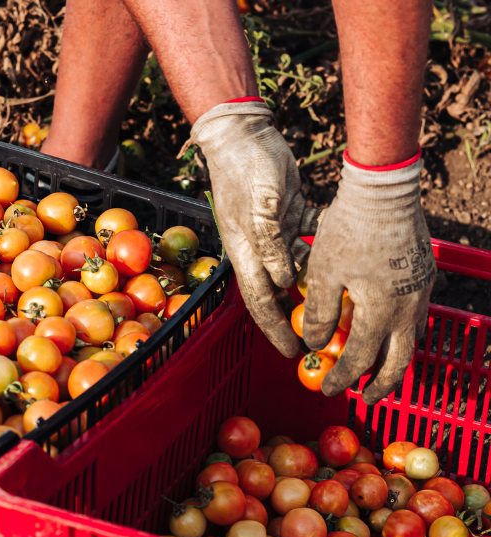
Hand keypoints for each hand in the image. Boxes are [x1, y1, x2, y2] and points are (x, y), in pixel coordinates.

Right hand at [191, 101, 318, 356]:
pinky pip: (308, 241)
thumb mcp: (260, 208)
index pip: (261, 302)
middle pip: (279, 294)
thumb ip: (271, 246)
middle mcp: (259, 250)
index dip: (276, 330)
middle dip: (296, 318)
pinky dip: (323, 252)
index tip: (293, 352)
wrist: (241, 134)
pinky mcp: (287, 216)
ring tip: (340, 307)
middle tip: (321, 339)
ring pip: (296, 271)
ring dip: (315, 288)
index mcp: (247, 254)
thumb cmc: (246, 170)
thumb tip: (284, 282)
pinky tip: (344, 258)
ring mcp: (273, 234)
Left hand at [302, 154, 435, 404]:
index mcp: (380, 312)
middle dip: (381, 384)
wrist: (384, 188)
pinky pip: (415, 316)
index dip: (342, 377)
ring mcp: (420, 291)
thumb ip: (318, 313)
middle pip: (399, 360)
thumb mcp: (323, 274)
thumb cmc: (348, 230)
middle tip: (365, 398)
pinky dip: (400, 334)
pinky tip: (387, 331)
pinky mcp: (424, 275)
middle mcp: (407, 308)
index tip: (328, 389)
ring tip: (377, 370)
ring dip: (393, 359)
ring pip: (411, 339)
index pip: (360, 358)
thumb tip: (313, 343)